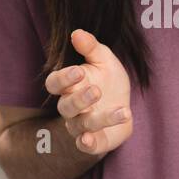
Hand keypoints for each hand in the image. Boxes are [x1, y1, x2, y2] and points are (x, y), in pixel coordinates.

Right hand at [43, 28, 132, 155]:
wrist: (123, 107)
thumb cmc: (108, 80)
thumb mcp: (104, 60)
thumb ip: (91, 47)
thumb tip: (76, 32)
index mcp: (70, 86)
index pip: (55, 83)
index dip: (64, 78)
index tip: (79, 71)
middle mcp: (71, 107)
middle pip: (66, 106)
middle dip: (80, 100)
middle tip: (97, 90)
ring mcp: (81, 126)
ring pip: (80, 125)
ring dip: (98, 119)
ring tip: (121, 111)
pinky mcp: (94, 141)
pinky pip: (85, 145)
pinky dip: (86, 144)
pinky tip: (90, 139)